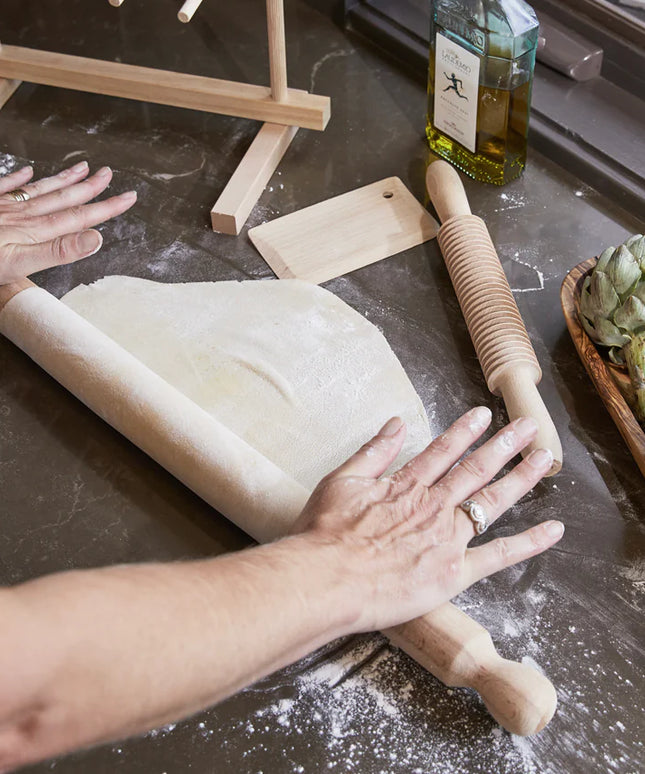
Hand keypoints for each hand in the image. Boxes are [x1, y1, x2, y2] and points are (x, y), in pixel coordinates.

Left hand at [0, 161, 136, 284]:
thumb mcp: (19, 264)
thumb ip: (57, 251)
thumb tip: (94, 239)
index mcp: (34, 230)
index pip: (79, 217)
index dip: (106, 207)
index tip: (127, 198)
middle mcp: (22, 214)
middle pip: (63, 198)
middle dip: (90, 187)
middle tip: (108, 174)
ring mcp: (3, 206)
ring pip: (40, 189)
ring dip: (64, 179)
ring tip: (82, 168)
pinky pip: (6, 185)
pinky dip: (19, 177)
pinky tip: (28, 171)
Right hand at [293, 407, 562, 632]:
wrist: (326, 579)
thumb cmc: (325, 534)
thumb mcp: (341, 480)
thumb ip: (373, 451)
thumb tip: (395, 423)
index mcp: (407, 484)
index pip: (443, 450)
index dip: (465, 431)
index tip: (483, 415)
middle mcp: (434, 504)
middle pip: (476, 469)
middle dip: (505, 445)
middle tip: (529, 426)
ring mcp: (448, 537)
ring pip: (493, 500)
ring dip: (522, 477)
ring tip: (544, 457)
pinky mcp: (455, 572)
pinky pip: (499, 555)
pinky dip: (528, 542)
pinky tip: (553, 529)